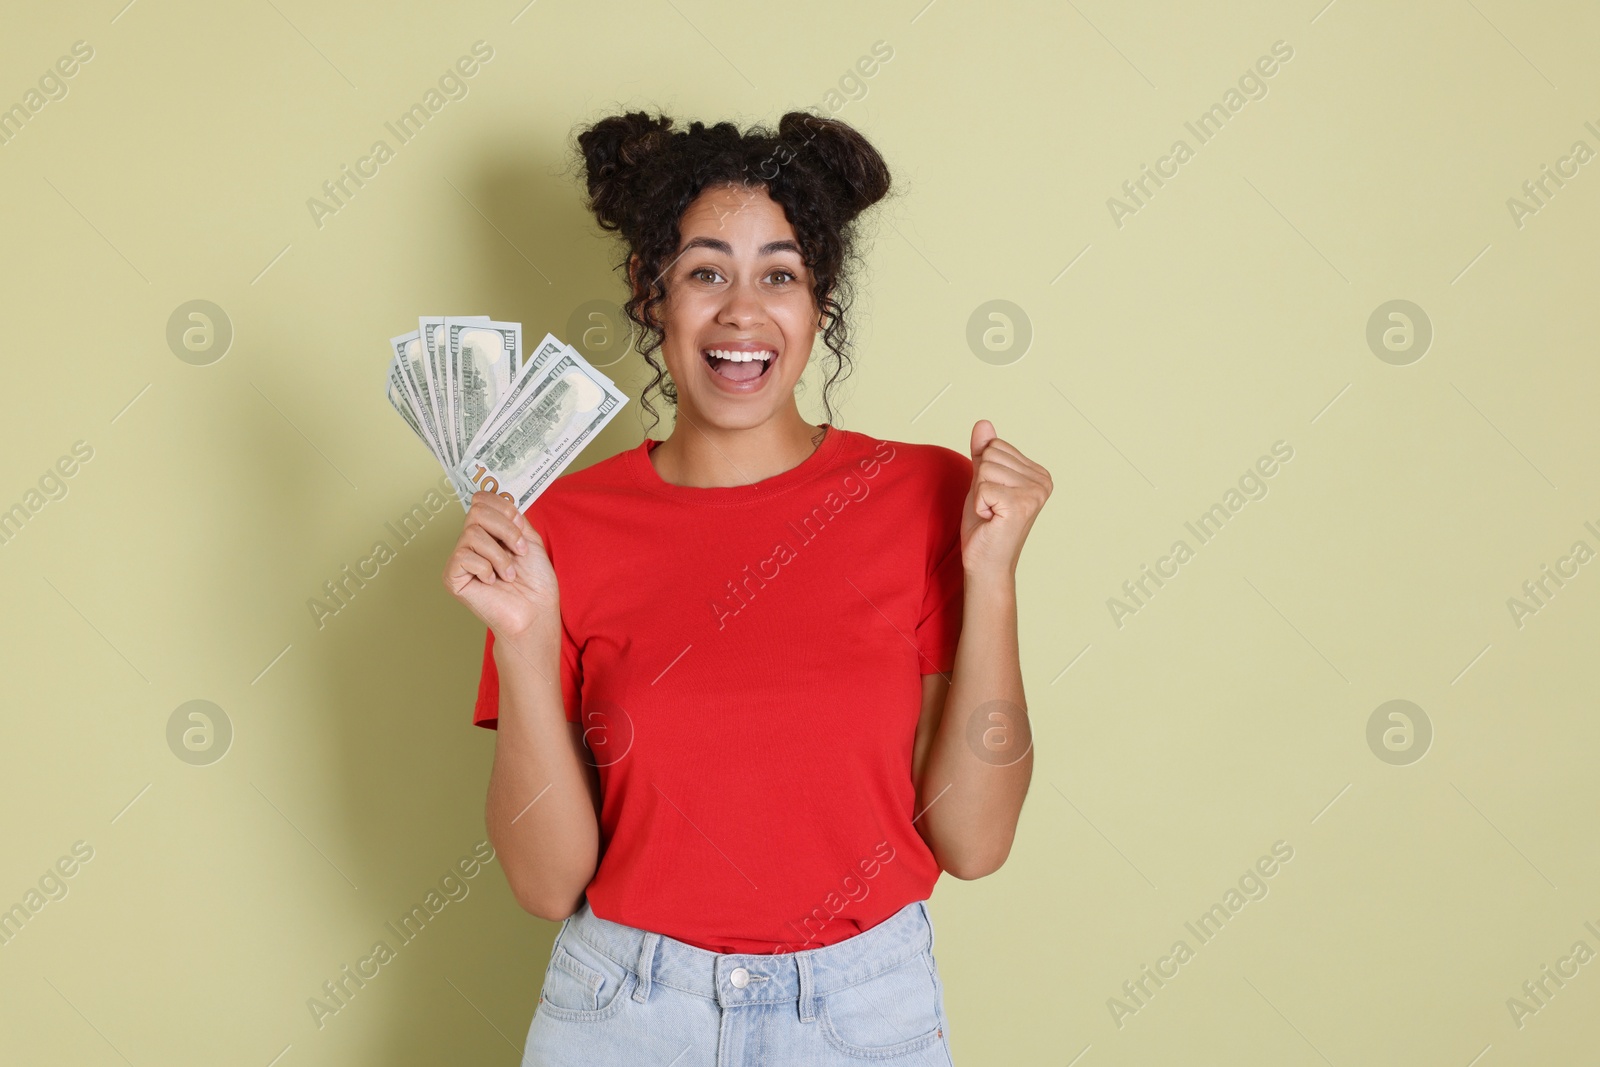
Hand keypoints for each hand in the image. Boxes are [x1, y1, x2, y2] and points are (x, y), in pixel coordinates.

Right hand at [443, 492, 559, 640]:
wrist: (536, 611)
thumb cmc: (535, 583)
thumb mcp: (529, 540)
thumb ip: (513, 518)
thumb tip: (499, 500)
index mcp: (489, 533)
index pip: (481, 501)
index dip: (501, 506)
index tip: (519, 524)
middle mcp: (471, 543)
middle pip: (475, 510)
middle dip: (505, 528)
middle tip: (520, 550)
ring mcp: (460, 560)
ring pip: (472, 533)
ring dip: (500, 555)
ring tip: (509, 574)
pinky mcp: (452, 577)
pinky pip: (463, 556)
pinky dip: (485, 568)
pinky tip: (492, 582)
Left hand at [960, 420, 1052, 578]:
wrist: (985, 563)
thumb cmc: (985, 525)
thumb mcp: (981, 480)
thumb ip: (983, 452)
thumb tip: (983, 423)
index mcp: (1038, 473)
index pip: (996, 446)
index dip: (984, 472)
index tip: (994, 497)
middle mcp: (1043, 481)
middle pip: (990, 455)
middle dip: (980, 482)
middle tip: (991, 508)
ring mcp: (1035, 493)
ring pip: (985, 469)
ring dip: (979, 495)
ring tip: (992, 514)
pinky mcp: (1021, 505)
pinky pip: (982, 487)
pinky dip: (978, 505)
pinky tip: (992, 520)